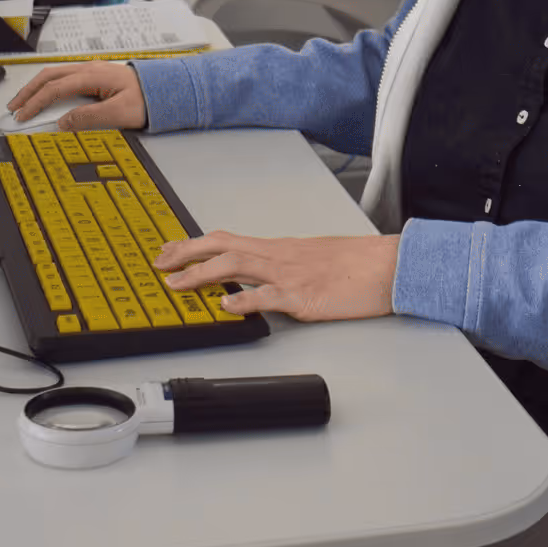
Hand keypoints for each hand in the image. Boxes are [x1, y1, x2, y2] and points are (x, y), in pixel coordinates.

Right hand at [7, 62, 147, 130]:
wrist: (166, 89)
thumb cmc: (148, 99)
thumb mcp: (119, 113)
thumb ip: (90, 117)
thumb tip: (63, 122)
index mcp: (93, 75)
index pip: (55, 88)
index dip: (36, 103)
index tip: (23, 116)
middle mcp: (90, 69)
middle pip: (49, 77)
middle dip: (28, 92)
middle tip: (14, 107)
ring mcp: (92, 71)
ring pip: (56, 76)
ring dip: (37, 88)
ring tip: (24, 102)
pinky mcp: (96, 77)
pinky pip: (66, 79)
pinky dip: (50, 88)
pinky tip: (46, 97)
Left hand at [153, 231, 400, 322]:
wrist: (388, 265)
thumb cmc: (357, 263)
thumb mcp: (314, 258)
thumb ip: (284, 265)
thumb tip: (260, 276)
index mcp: (280, 248)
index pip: (228, 240)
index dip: (195, 245)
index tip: (170, 250)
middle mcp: (279, 256)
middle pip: (223, 247)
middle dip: (186, 254)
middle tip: (160, 264)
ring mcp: (290, 275)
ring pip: (237, 267)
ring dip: (202, 275)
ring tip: (177, 285)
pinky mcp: (304, 297)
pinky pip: (268, 297)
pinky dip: (244, 300)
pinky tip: (226, 306)